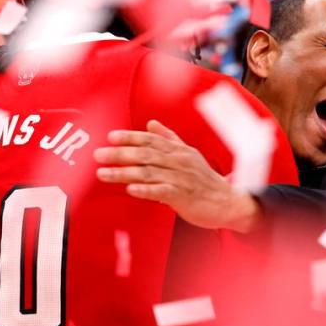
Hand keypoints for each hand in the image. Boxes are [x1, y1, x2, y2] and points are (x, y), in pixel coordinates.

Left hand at [93, 120, 261, 232]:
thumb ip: (169, 138)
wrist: (227, 202)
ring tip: (102, 174)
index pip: (150, 140)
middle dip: (119, 154)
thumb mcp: (189, 154)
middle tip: (98, 155)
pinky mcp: (182, 196)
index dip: (130, 137)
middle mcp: (178, 161)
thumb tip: (151, 123)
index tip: (110, 137)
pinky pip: (160, 191)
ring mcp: (180, 178)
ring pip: (147, 172)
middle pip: (144, 155)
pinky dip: (145, 190)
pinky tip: (130, 189)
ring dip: (123, 173)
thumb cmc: (204, 179)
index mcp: (178, 150)